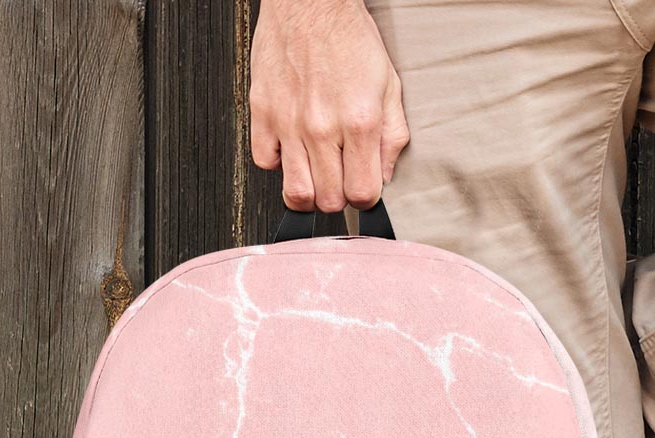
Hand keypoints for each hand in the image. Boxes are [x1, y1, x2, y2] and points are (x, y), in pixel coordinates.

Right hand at [250, 0, 409, 211]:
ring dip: (309, 191)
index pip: (362, 194)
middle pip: (329, 201)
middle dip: (338, 197)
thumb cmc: (349, 39)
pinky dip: (278, 163)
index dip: (365, 198)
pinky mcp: (262, 111)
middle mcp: (322, 127)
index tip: (363, 188)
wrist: (310, 1)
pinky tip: (292, 149)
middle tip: (340, 178)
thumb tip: (385, 176)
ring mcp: (289, 122)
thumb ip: (392, 137)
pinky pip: (264, 162)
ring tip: (316, 175)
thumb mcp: (389, 87)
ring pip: (296, 192)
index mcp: (359, 123)